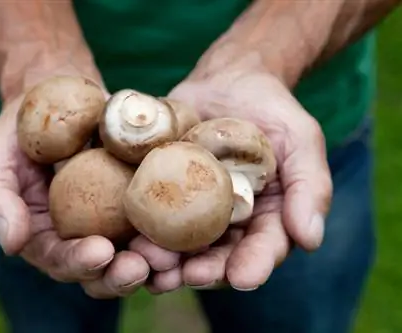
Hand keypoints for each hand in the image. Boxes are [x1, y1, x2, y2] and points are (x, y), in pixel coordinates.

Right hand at [0, 93, 177, 298]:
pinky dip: (174, 231)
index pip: (60, 260)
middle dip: (122, 275)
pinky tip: (188, 233)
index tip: (100, 252)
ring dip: (155, 262)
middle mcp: (82, 236)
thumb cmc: (20, 130)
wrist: (57, 94)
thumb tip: (12, 243)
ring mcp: (114, 220)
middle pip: (103, 269)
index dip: (78, 263)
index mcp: (45, 237)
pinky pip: (160, 220)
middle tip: (143, 266)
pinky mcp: (140, 199)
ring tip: (170, 256)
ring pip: (136, 253)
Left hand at [144, 66, 331, 291]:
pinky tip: (132, 243)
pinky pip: (153, 217)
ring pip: (182, 246)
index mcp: (268, 217)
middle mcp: (230, 223)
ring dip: (169, 262)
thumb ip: (310, 186)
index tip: (243, 278)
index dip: (254, 265)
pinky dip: (143, 233)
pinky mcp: (165, 194)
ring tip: (155, 267)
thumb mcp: (301, 139)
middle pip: (219, 257)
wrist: (228, 81)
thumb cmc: (272, 110)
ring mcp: (195, 211)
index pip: (264, 248)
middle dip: (205, 271)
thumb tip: (310, 240)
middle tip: (190, 276)